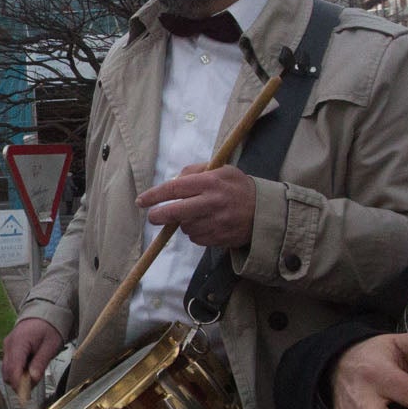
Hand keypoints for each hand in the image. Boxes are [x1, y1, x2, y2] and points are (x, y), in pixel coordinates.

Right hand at [3, 316, 64, 393]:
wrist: (45, 312)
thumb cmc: (49, 326)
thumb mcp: (50, 345)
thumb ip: (40, 362)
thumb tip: (32, 379)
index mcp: (19, 342)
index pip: (13, 369)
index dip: (19, 384)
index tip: (26, 395)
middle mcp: (9, 345)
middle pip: (7, 372)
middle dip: (18, 383)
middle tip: (33, 385)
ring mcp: (7, 346)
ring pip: (7, 370)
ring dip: (18, 377)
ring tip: (33, 374)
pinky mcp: (9, 348)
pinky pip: (9, 364)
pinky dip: (18, 370)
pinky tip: (29, 368)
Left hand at [137, 166, 256, 251]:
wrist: (265, 212)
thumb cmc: (239, 187)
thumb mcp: (221, 169)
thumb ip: (195, 171)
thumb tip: (173, 182)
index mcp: (211, 182)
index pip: (175, 188)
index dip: (154, 195)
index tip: (142, 201)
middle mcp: (212, 203)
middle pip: (175, 212)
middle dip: (158, 216)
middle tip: (153, 217)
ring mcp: (216, 223)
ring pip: (185, 227)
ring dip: (183, 223)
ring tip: (198, 215)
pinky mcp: (219, 238)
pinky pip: (196, 238)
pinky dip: (196, 232)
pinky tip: (207, 224)